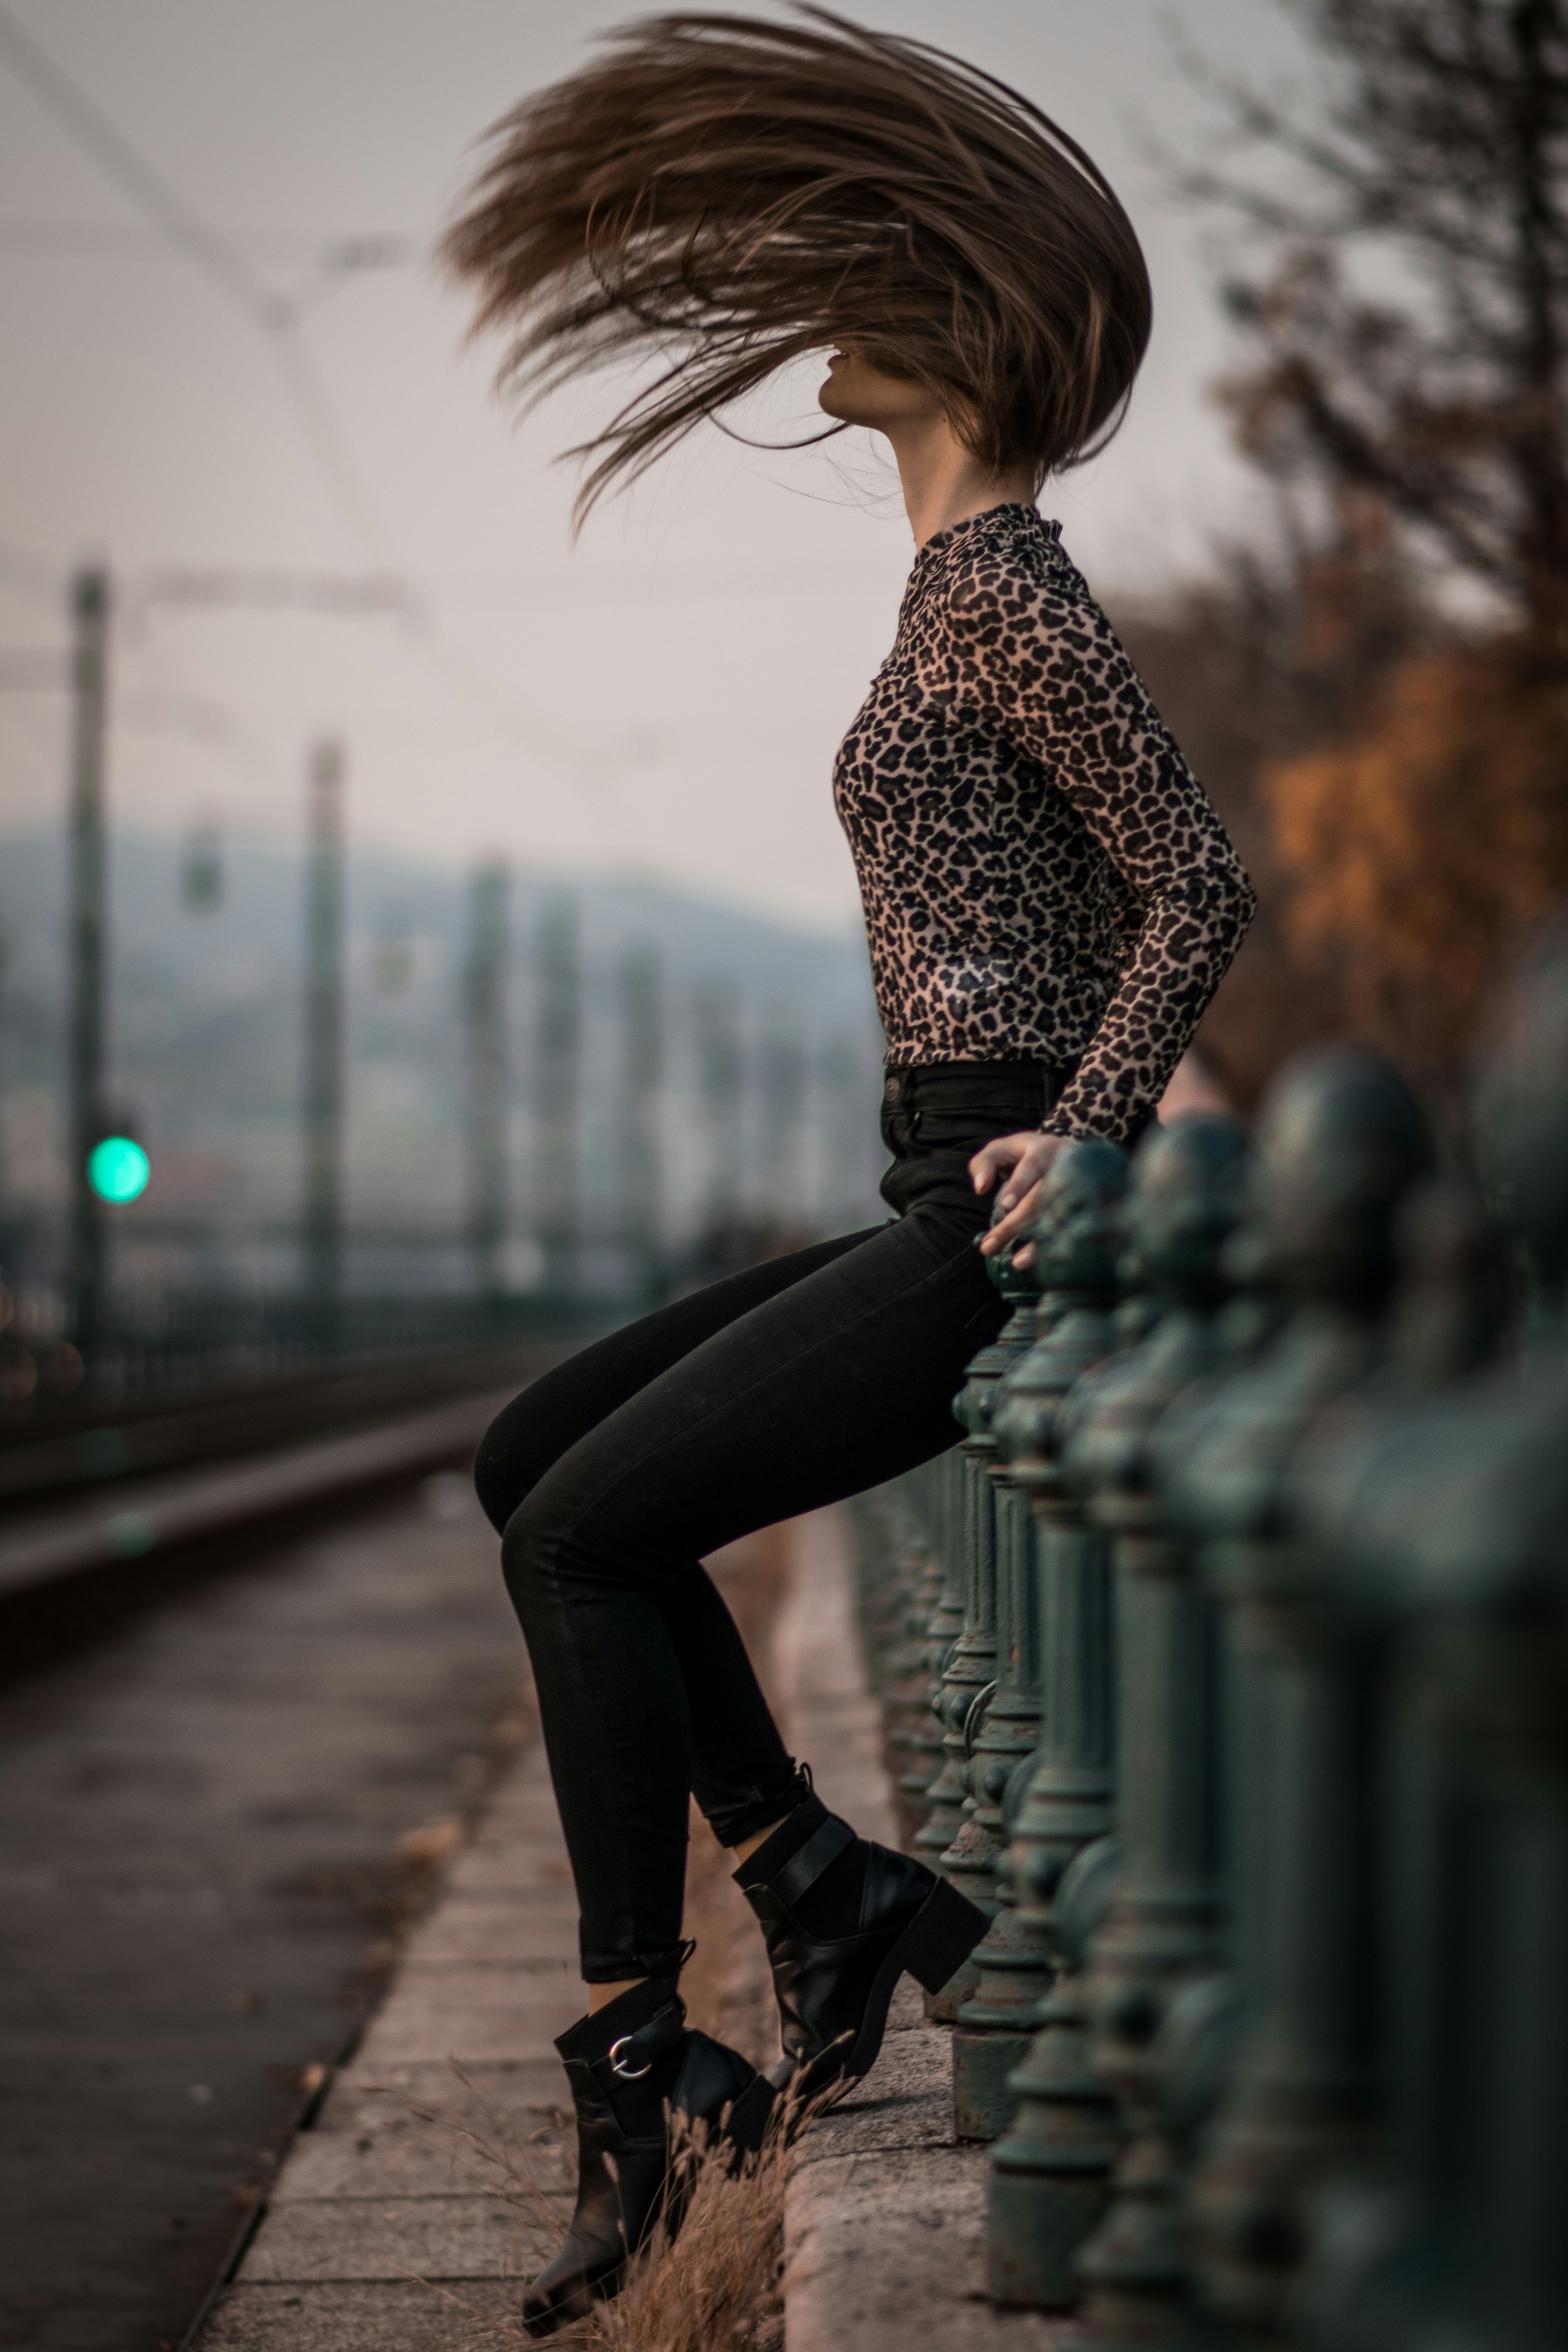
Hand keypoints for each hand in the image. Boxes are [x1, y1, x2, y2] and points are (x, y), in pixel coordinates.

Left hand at [970, 1130, 1070, 1267]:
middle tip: (989, 1247)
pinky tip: (1047, 1264)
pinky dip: (1061, 1247)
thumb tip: (980, 1187)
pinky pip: (1076, 1230)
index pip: (1031, 1167)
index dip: (1019, 1185)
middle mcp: (1067, 1167)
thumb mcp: (1001, 1150)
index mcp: (1044, 1149)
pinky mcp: (1092, 1206)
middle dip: (1015, 1225)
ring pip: (1060, 1217)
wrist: (1066, 1153)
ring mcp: (1082, 1187)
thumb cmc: (1025, 1155)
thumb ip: (984, 1164)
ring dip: (1039, 1242)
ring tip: (1017, 1263)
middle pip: (1041, 1199)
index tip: (1005, 1206)